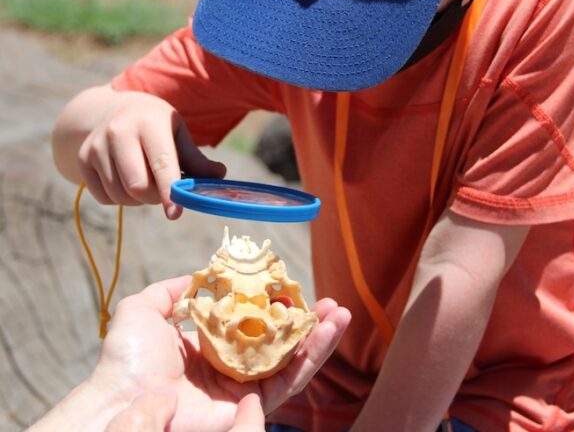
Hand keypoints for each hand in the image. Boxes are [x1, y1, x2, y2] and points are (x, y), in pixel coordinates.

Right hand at [74, 86, 225, 217]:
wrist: (113, 110)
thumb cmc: (155, 125)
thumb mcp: (177, 133)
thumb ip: (196, 159)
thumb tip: (219, 176)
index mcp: (149, 123)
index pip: (161, 163)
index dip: (169, 191)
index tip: (175, 212)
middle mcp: (119, 132)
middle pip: (138, 186)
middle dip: (155, 197)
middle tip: (163, 190)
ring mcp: (97, 146)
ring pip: (120, 195)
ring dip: (138, 200)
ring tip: (145, 181)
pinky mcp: (83, 160)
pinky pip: (104, 198)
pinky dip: (119, 198)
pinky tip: (126, 180)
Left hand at [92, 276, 350, 431]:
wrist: (124, 401)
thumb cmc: (129, 357)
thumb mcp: (143, 309)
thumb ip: (170, 291)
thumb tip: (195, 275)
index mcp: (210, 345)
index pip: (253, 323)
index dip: (276, 305)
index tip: (293, 285)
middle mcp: (232, 366)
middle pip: (281, 341)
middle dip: (308, 322)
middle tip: (331, 303)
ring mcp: (243, 387)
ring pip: (292, 361)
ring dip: (320, 338)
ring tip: (341, 314)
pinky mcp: (251, 406)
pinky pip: (288, 381)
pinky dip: (311, 358)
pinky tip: (327, 334)